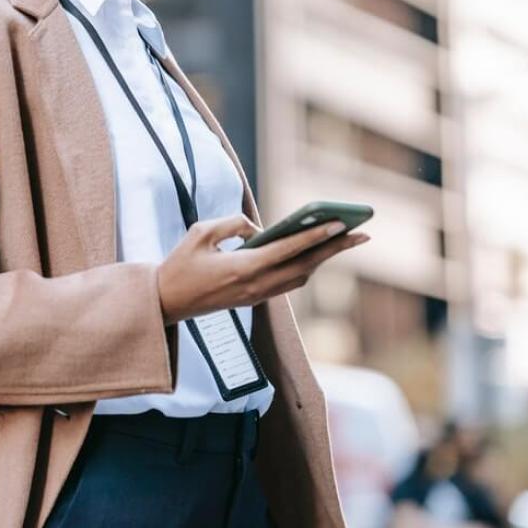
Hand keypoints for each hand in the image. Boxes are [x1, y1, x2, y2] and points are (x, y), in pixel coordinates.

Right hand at [157, 214, 369, 323]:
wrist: (165, 302)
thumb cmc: (179, 264)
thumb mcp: (200, 233)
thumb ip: (232, 224)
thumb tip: (258, 229)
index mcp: (242, 268)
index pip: (288, 250)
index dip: (316, 236)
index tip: (340, 224)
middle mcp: (255, 285)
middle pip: (305, 266)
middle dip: (335, 249)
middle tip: (362, 234)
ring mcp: (256, 296)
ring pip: (300, 276)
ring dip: (323, 259)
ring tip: (344, 241)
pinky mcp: (253, 299)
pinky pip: (288, 282)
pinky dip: (305, 266)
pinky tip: (314, 254)